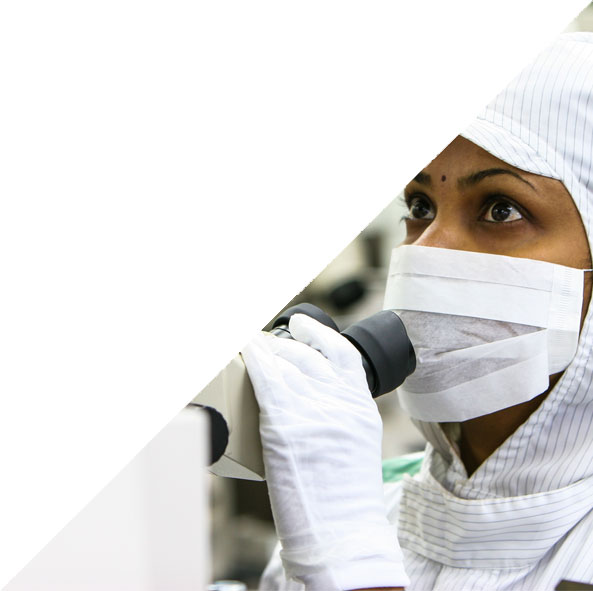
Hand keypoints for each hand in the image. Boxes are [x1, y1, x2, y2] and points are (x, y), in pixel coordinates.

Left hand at [241, 314, 408, 590]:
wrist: (343, 531)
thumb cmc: (347, 500)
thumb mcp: (356, 447)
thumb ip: (340, 418)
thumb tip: (314, 406)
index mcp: (360, 405)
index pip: (342, 353)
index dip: (319, 333)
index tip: (303, 323)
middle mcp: (338, 399)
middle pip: (306, 355)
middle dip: (284, 344)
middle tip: (267, 343)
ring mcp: (313, 408)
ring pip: (283, 363)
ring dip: (265, 351)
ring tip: (252, 346)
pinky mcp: (285, 423)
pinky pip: (266, 377)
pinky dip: (254, 357)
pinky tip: (244, 347)